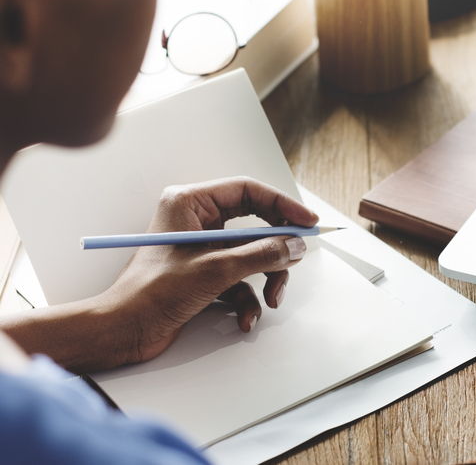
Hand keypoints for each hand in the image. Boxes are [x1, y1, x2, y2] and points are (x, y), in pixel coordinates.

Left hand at [96, 177, 319, 366]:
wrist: (122, 332)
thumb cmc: (150, 294)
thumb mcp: (215, 270)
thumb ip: (261, 254)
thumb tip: (294, 246)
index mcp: (190, 203)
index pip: (248, 191)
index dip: (283, 205)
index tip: (306, 222)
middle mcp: (196, 220)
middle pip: (255, 224)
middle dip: (275, 249)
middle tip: (296, 258)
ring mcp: (201, 247)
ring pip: (251, 253)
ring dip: (265, 278)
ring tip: (270, 299)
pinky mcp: (203, 272)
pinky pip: (240, 278)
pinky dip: (248, 299)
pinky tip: (245, 318)